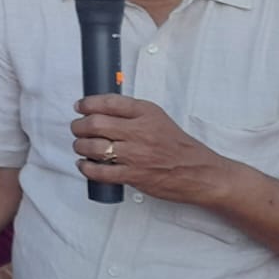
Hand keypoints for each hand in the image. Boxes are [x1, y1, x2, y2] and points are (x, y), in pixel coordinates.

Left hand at [71, 94, 226, 203]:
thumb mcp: (158, 119)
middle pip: (95, 124)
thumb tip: (100, 109)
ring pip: (93, 147)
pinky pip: (100, 171)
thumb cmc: (178, 147)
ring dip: (80, 146)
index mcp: (147, 113)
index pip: (108, 102)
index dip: (88, 103)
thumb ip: (132, 113)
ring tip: (81, 146)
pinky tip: (85, 164)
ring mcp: (136, 154)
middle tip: (77, 128)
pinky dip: (86, 168)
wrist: (201, 173)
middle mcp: (141, 131)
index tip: (80, 106)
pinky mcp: (134, 175)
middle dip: (79, 126)